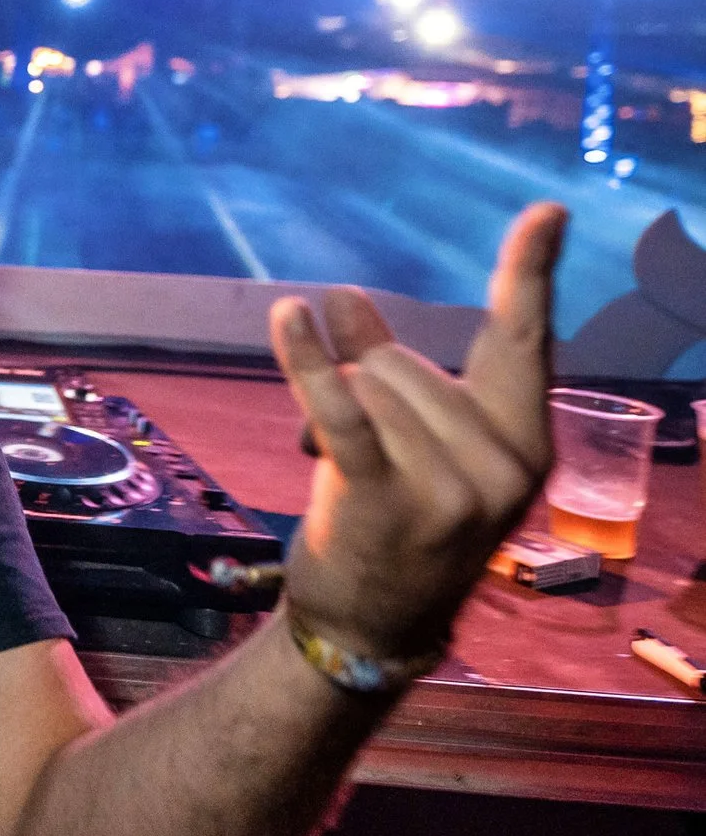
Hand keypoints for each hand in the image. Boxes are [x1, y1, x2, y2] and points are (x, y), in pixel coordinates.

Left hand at [268, 202, 565, 667]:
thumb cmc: (397, 518)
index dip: (531, 272)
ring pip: (365, 385)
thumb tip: (342, 295)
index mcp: (525, 439)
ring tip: (347, 473)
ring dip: (332, 413)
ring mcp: (452, 487)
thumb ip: (385, 365)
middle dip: (362, 389)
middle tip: (367, 456)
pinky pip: (340, 409)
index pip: (525, 339)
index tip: (547, 211)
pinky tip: (287, 317)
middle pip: (401, 362)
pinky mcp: (389, 499)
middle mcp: (503, 461)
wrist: (373, 624)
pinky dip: (306, 362)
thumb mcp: (410, 440)